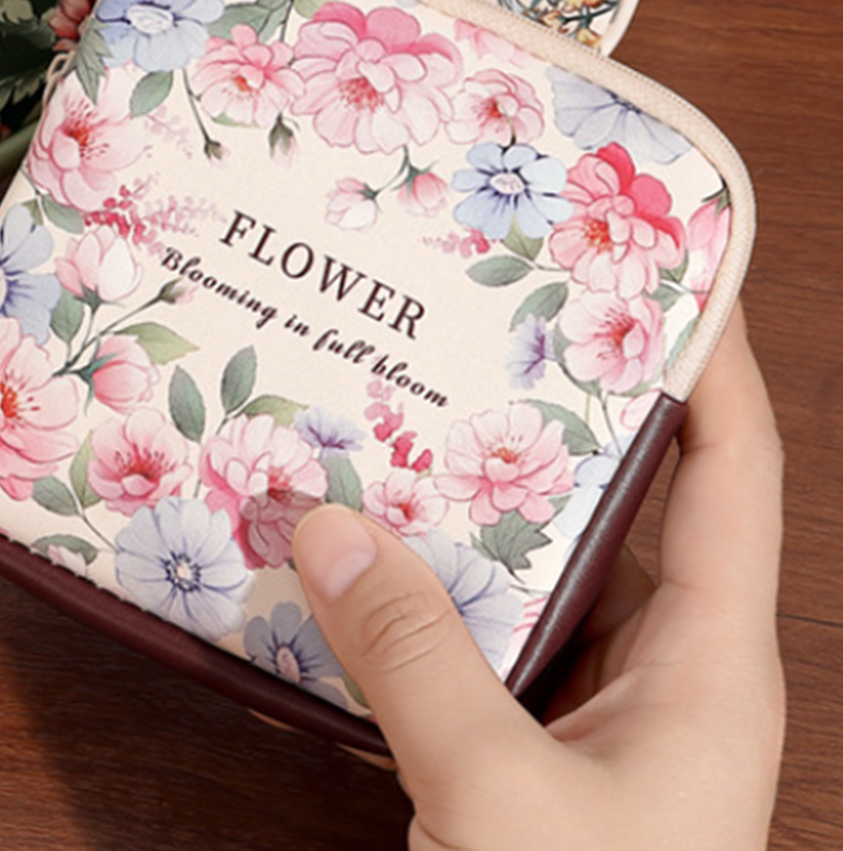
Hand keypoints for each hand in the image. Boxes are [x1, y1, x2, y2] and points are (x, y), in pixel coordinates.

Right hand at [293, 303, 783, 850]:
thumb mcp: (501, 794)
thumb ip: (414, 656)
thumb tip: (330, 527)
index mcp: (708, 660)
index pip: (732, 466)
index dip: (706, 359)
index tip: (646, 268)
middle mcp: (661, 672)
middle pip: (612, 503)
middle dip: (538, 414)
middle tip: (462, 331)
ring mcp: (594, 717)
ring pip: (529, 572)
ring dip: (456, 512)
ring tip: (378, 427)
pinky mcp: (530, 754)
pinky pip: (475, 641)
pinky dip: (417, 599)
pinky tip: (344, 569)